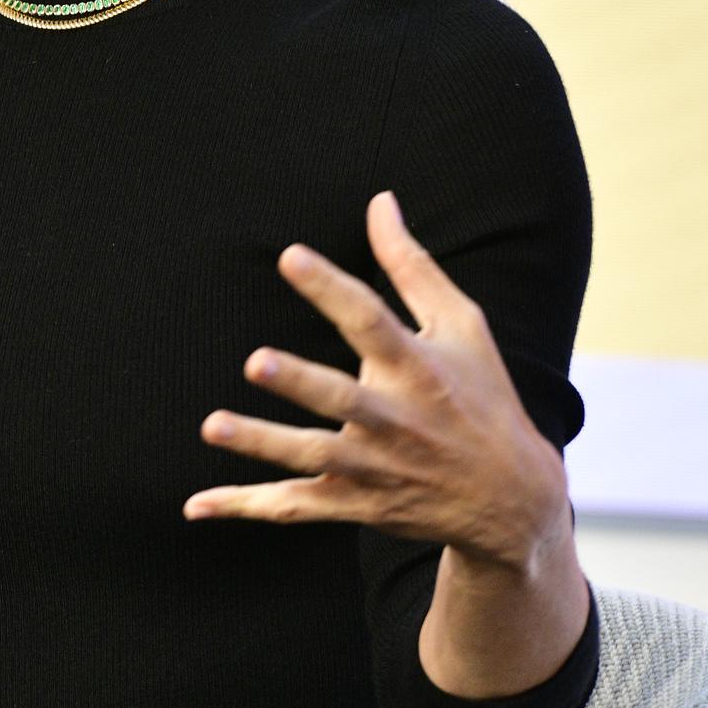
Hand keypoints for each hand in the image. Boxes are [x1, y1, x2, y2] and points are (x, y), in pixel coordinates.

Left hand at [184, 189, 568, 570]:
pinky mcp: (356, 503)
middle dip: (301, 382)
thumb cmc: (481, 395)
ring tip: (212, 425)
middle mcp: (396, 419)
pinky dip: (245, 506)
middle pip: (342, 400)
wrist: (511, 498)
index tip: (289, 256)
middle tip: (256, 361)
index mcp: (420, 368)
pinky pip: (295, 505)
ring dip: (261, 444)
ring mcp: (374, 467)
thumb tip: (380, 201)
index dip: (330, 289)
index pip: (371, 322)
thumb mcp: (461, 325)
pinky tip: (196, 503)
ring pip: (311, 457)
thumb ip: (412, 266)